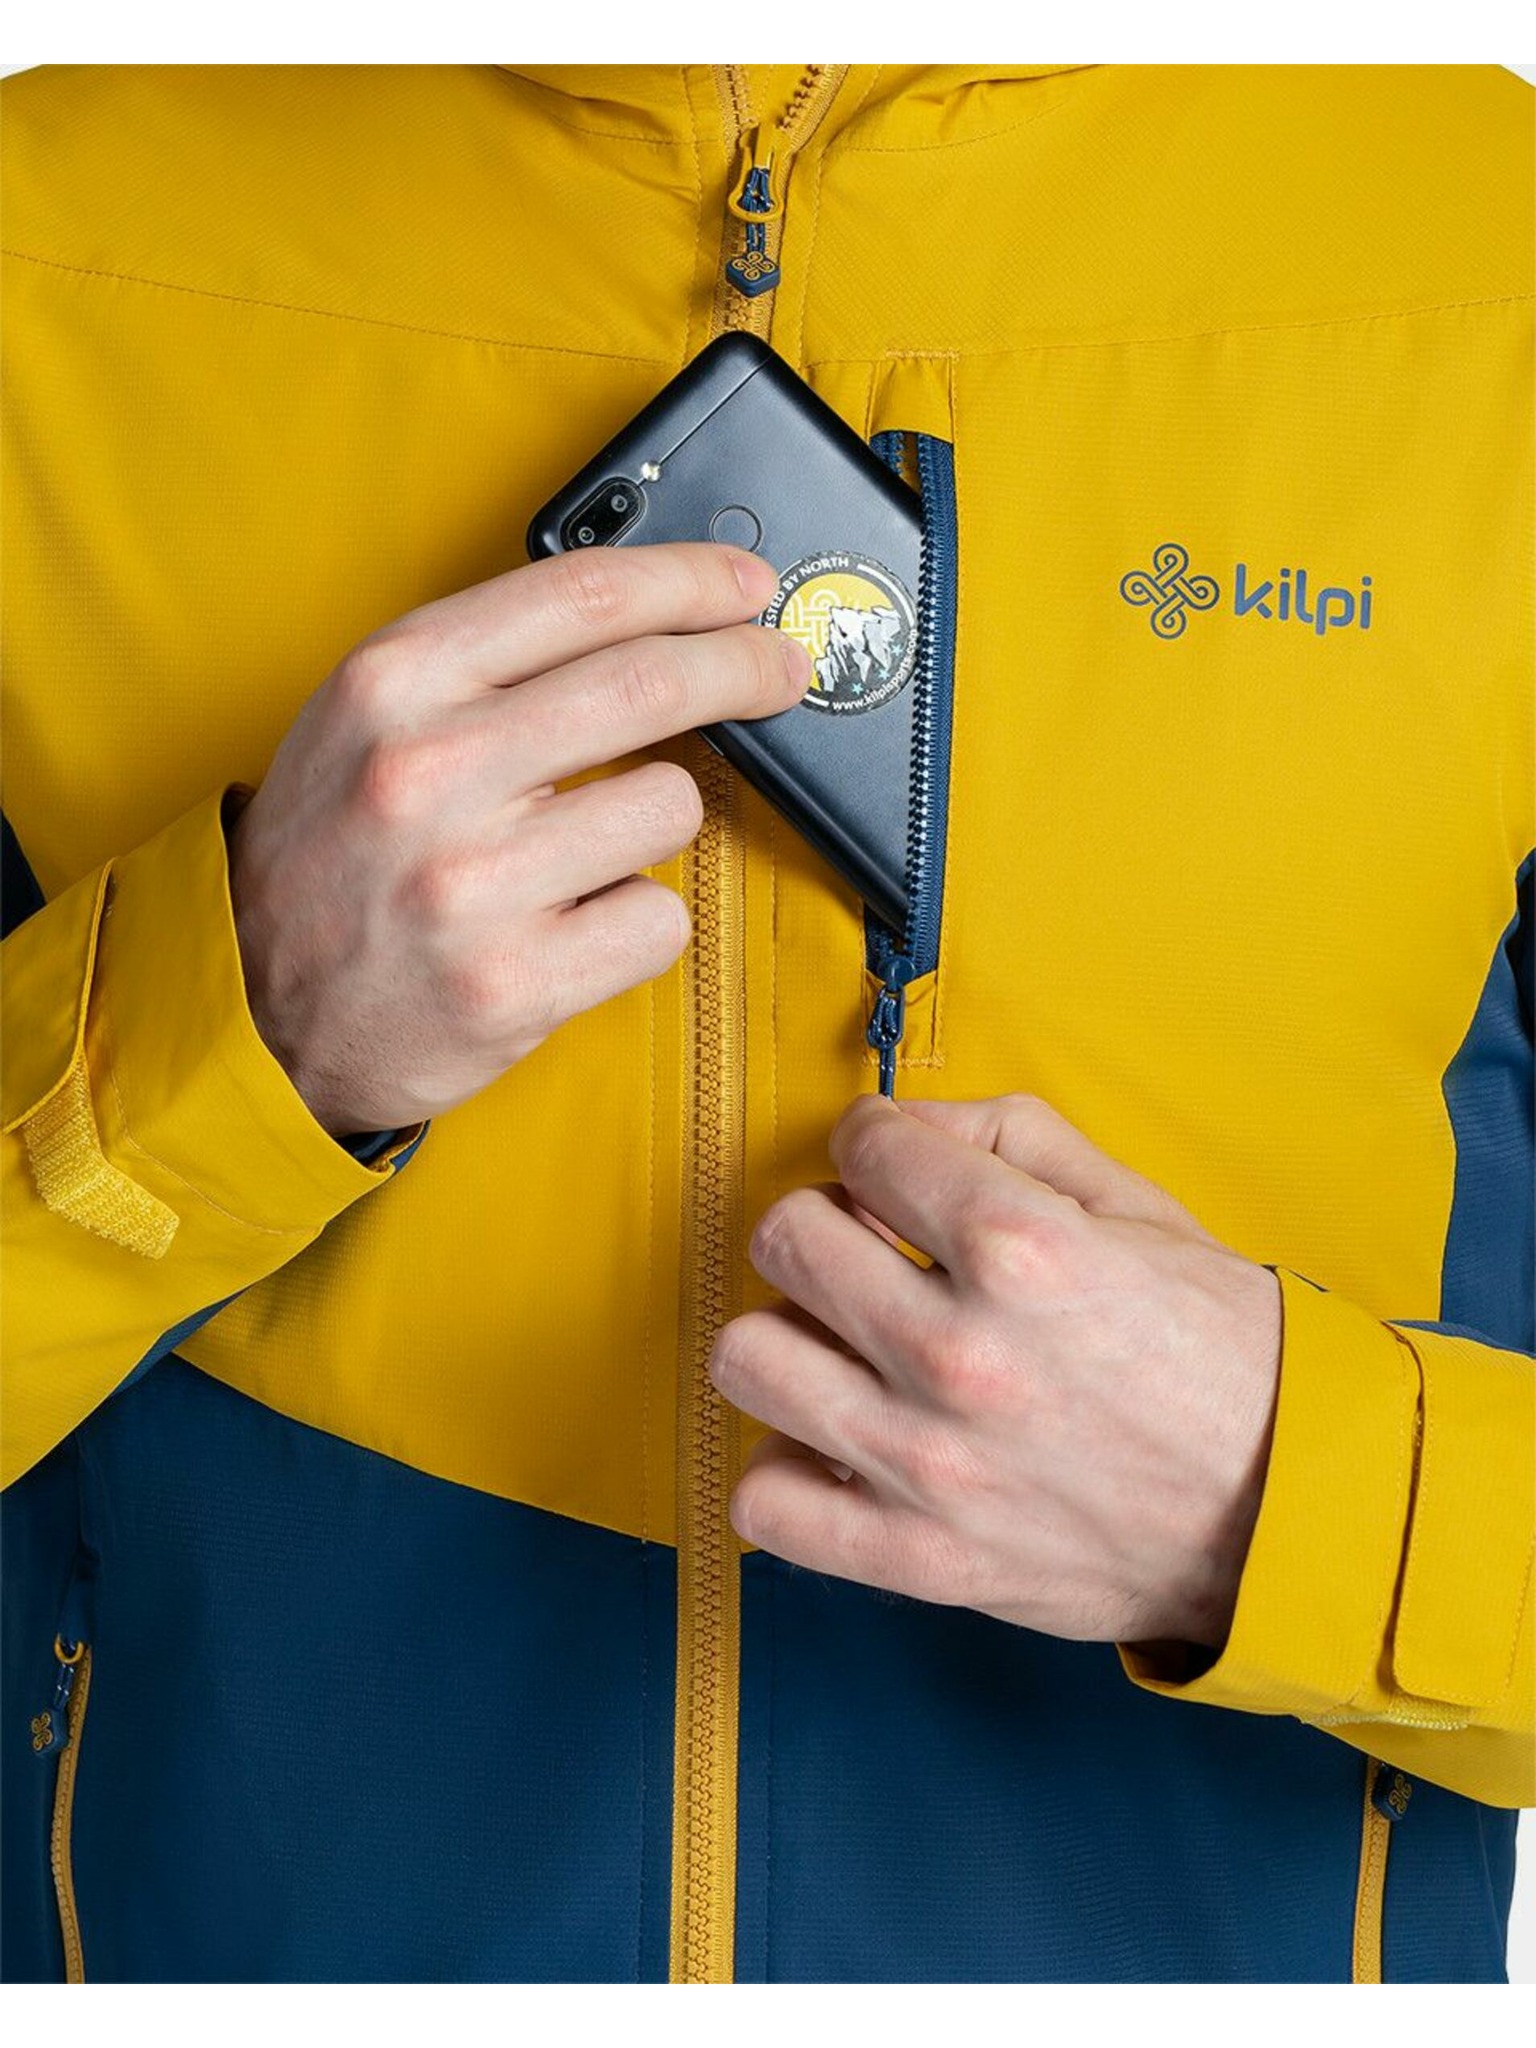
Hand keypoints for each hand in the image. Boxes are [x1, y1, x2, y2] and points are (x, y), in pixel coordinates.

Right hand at [229, 544, 804, 1134]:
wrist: (252, 1011)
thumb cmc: (332, 854)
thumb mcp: (369, 721)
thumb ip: (490, 662)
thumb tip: (654, 620)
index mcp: (392, 684)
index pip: (582, 597)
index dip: (690, 581)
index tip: (746, 587)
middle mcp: (427, 773)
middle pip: (648, 683)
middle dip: (742, 667)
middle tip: (780, 671)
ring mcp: (472, 885)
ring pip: (669, 807)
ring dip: (656, 820)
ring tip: (588, 848)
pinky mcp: (514, 983)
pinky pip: (657, 919)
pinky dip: (637, 920)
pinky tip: (574, 925)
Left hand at [711, 1093, 1282, 1649]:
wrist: (1292, 1513)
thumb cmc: (1220, 1354)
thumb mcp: (1138, 1207)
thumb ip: (1011, 1135)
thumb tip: (908, 1120)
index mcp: (1021, 1249)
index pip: (863, 1144)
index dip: (876, 1139)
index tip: (894, 1164)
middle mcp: (960, 1352)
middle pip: (786, 1238)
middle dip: (825, 1222)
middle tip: (871, 1248)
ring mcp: (929, 1465)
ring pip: (749, 1358)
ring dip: (790, 1335)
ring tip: (847, 1345)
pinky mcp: (919, 1559)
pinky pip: (765, 1501)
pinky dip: (788, 1466)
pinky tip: (841, 1442)